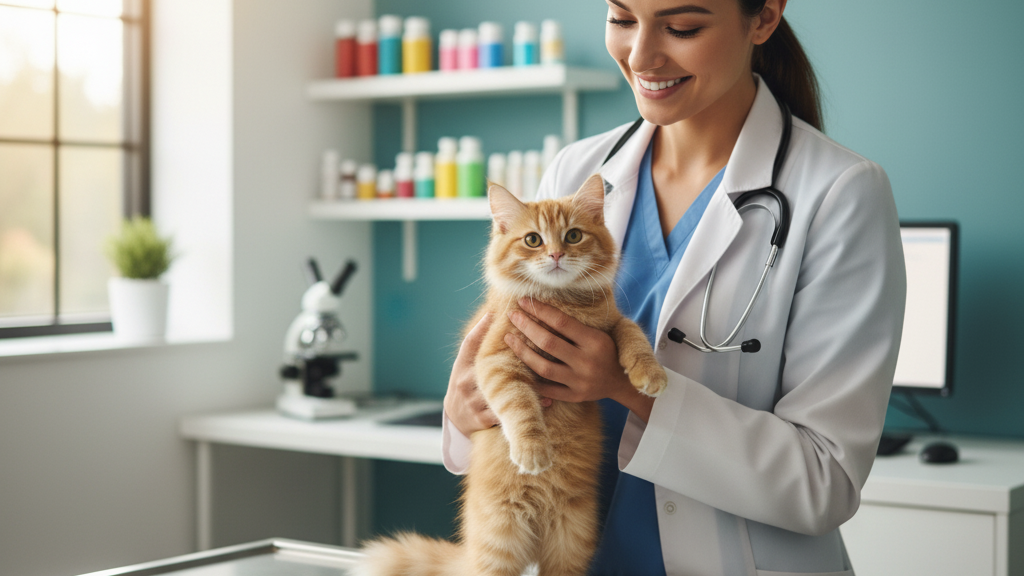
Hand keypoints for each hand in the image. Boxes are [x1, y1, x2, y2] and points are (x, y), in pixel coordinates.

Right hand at [445, 313, 548, 436]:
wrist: (454, 417)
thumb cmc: (464, 381)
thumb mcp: (465, 360)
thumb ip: (477, 338)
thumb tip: (492, 312)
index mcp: (462, 365)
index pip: (473, 345)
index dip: (490, 334)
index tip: (514, 325)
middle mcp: (466, 383)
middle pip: (494, 370)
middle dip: (517, 362)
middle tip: (544, 353)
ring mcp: (474, 402)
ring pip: (504, 392)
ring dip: (528, 387)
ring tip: (552, 379)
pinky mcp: (482, 419)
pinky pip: (509, 411)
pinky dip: (529, 405)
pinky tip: (547, 400)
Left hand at [504, 299, 653, 419]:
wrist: (623, 382)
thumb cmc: (608, 350)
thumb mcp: (600, 332)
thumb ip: (577, 321)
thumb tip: (548, 300)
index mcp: (595, 341)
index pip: (561, 322)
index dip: (540, 310)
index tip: (523, 301)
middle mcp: (587, 362)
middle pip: (548, 343)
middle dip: (526, 327)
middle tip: (512, 315)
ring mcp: (579, 382)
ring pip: (543, 367)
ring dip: (522, 352)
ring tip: (510, 338)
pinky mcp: (574, 396)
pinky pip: (547, 389)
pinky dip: (531, 379)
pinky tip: (518, 367)